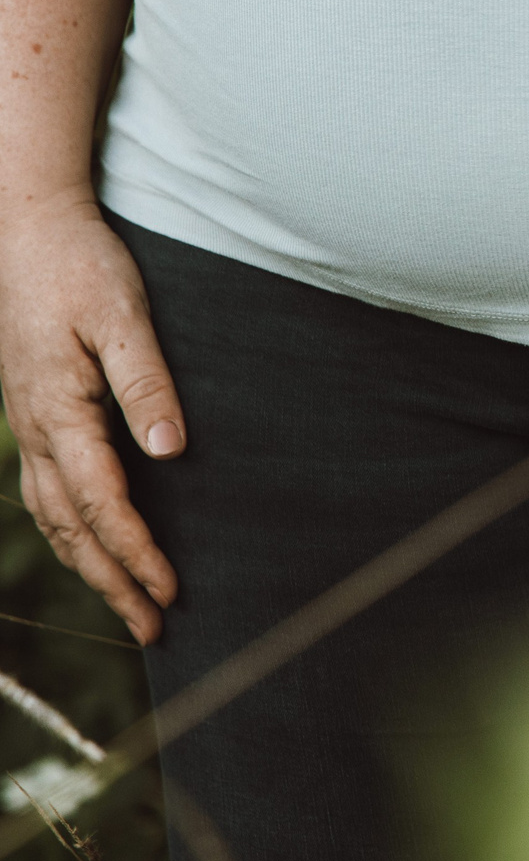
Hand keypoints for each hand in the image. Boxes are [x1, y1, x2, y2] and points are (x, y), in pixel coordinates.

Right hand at [0, 198, 183, 643]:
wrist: (29, 230)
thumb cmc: (81, 268)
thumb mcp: (123, 320)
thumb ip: (146, 385)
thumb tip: (170, 450)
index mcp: (57, 412)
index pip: (101, 503)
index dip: (136, 552)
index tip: (170, 591)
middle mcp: (34, 429)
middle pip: (73, 526)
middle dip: (113, 581)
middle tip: (155, 630)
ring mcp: (27, 425)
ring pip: (53, 516)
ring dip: (90, 564)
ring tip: (128, 605)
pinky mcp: (33, 414)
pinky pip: (46, 491)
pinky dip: (68, 530)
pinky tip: (90, 546)